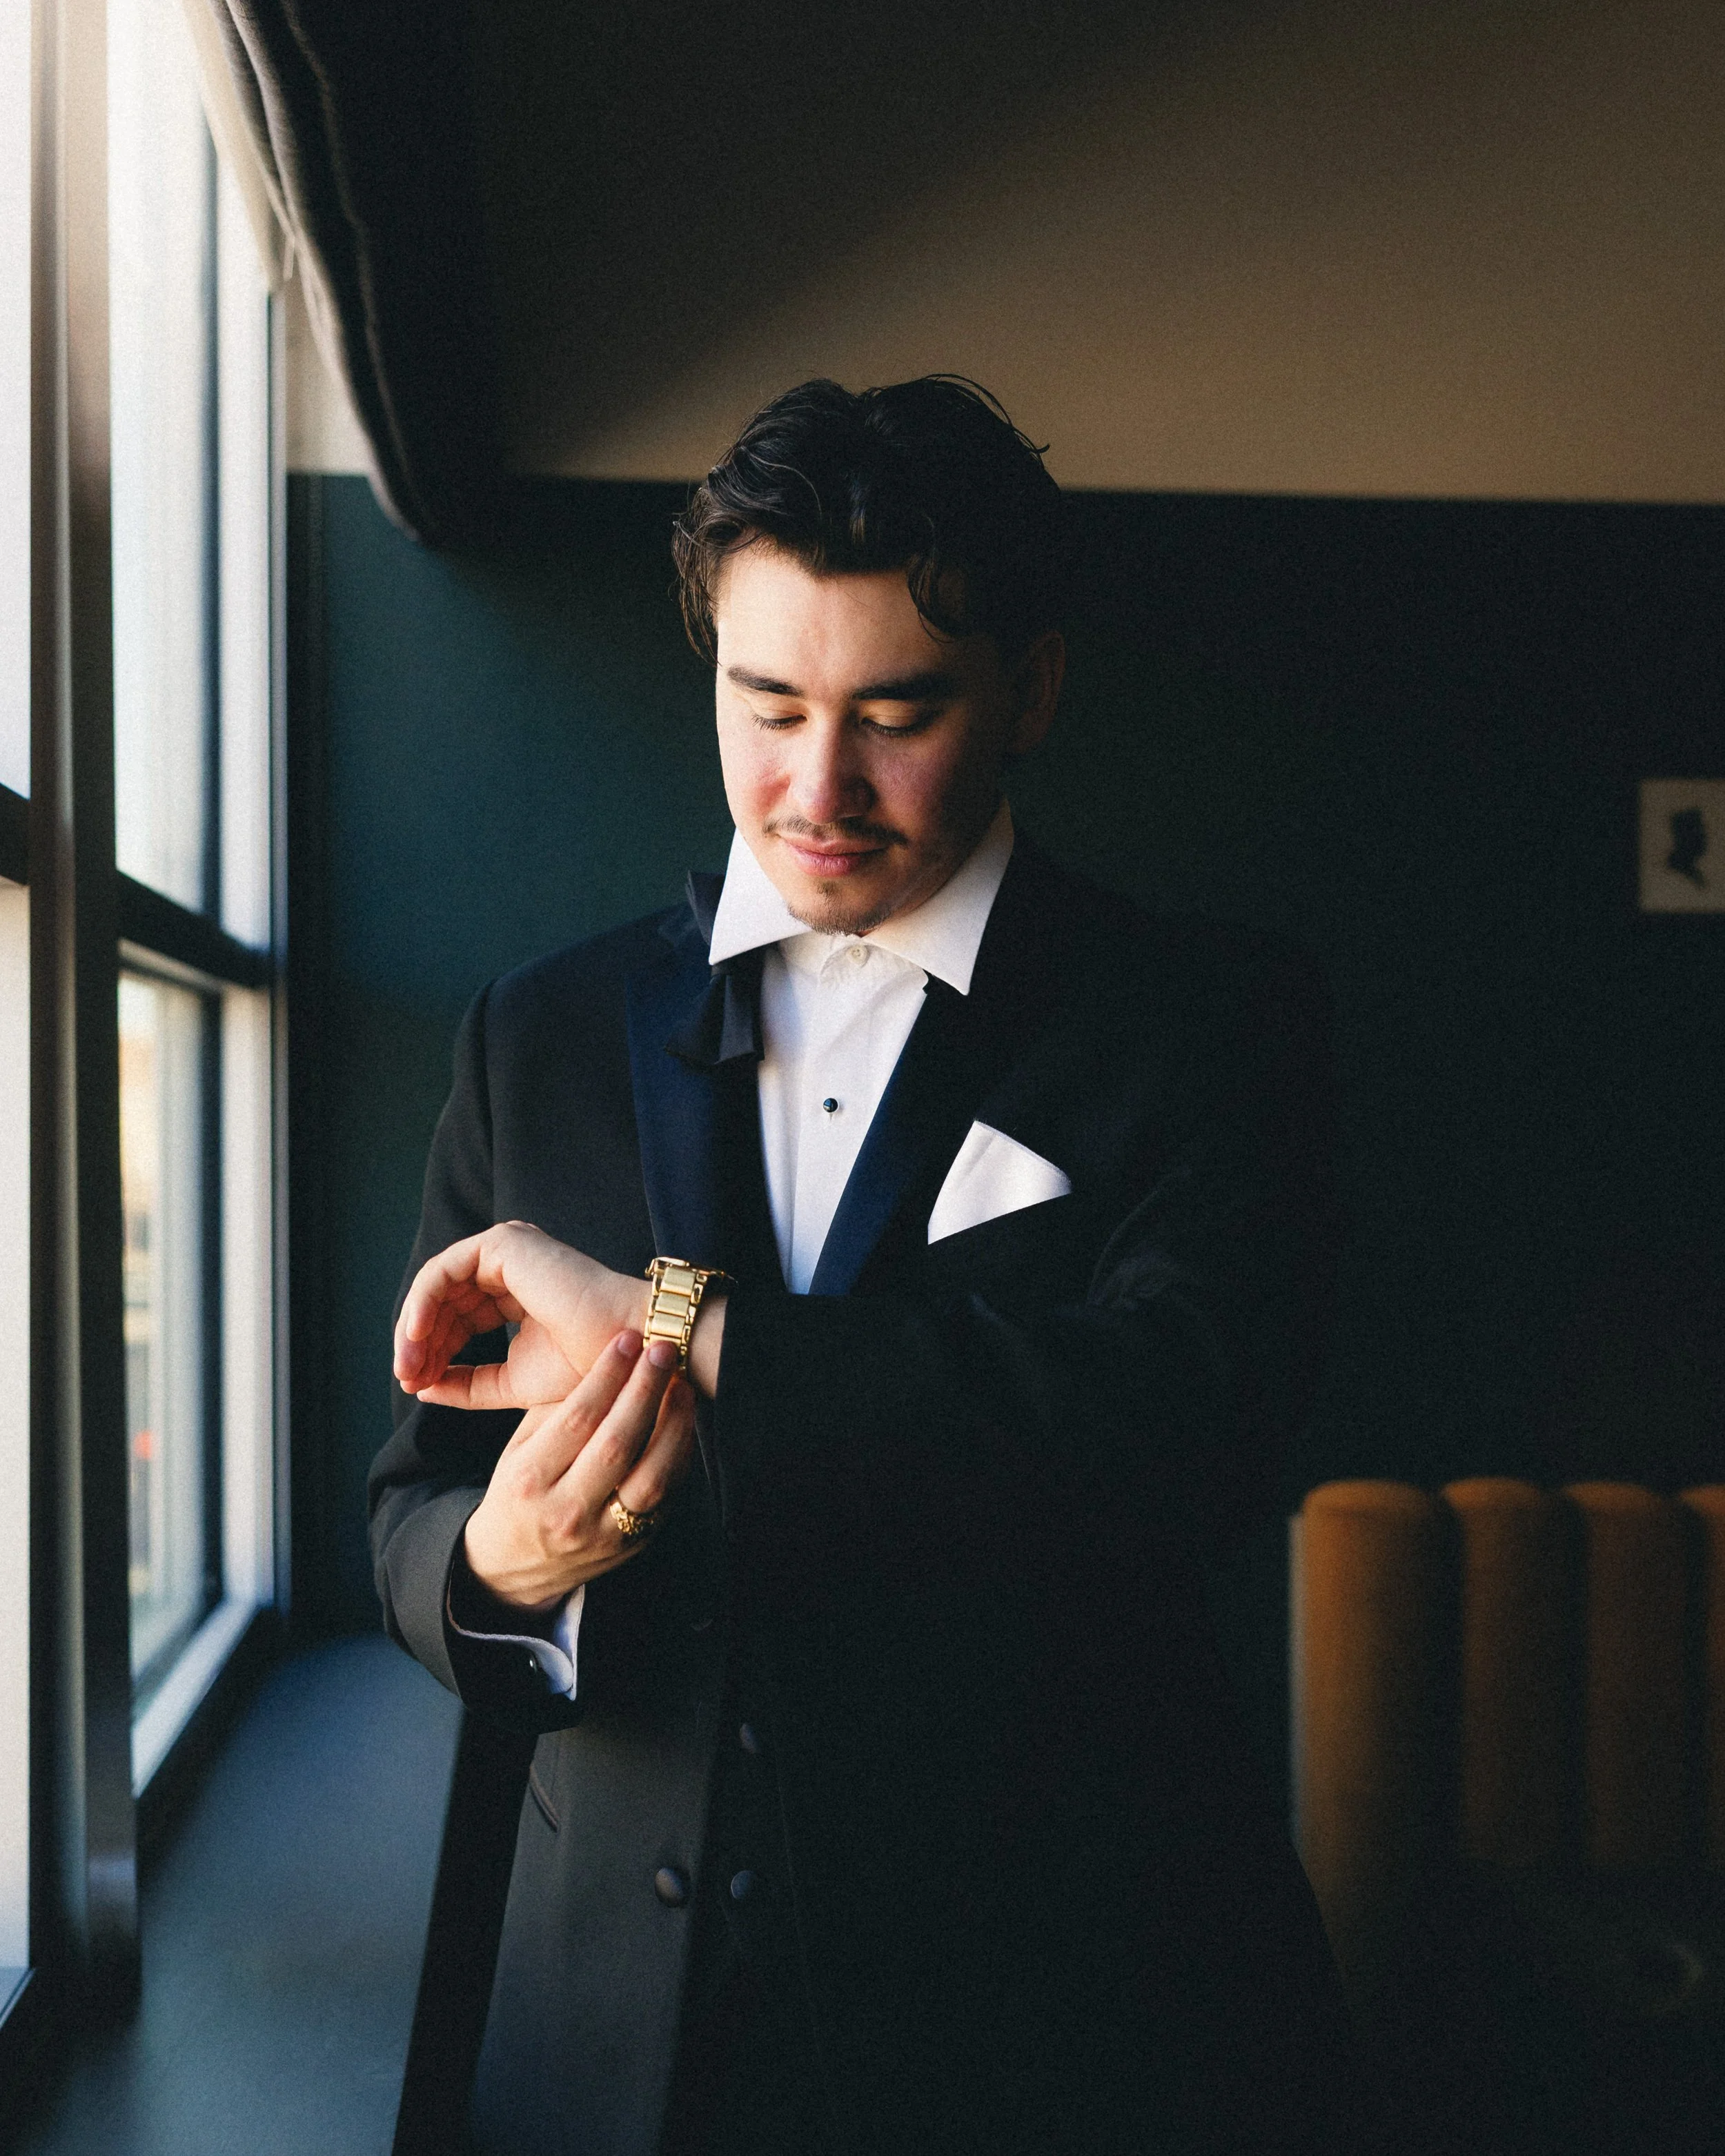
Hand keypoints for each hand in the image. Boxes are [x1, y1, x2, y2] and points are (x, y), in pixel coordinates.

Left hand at [394, 1221, 645, 1408]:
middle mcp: (508, 1265)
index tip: (418, 1386)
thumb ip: (467, 1384)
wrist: (625, 1350)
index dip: (435, 1351)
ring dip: (415, 1326)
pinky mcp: (504, 1244)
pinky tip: (418, 1337)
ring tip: (410, 1365)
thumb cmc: (584, 1366)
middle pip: (444, 1301)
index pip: (458, 1317)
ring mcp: (507, 1250)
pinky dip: (423, 1303)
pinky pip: (444, 1270)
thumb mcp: (510, 1382)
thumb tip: (421, 1387)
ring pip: (438, 1285)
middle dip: (420, 1341)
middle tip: (408, 1378)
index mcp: (515, 1290)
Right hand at [461, 1327, 696, 1609]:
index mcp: (529, 1480)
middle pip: (617, 1443)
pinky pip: (666, 1497)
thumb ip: (556, 1412)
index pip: (577, 1418)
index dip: (607, 1374)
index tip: (628, 1340)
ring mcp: (603, 1534)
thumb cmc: (517, 1493)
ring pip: (652, 1476)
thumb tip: (606, 1362)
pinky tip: (683, 1423)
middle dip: (645, 1390)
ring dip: (674, 1424)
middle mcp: (566, 1510)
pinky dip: (679, 1456)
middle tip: (663, 1350)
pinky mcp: (633, 1546)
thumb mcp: (517, 1451)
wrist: (513, 1568)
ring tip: (682, 1385)